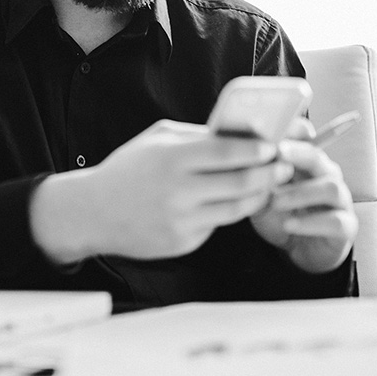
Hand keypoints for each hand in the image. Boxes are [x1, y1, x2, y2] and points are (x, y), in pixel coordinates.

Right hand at [29, 119, 294, 263]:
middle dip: (269, 172)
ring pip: (237, 208)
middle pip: (241, 182)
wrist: (92, 212)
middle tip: (284, 164)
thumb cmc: (128, 169)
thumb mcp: (156, 140)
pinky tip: (235, 201)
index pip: (227, 152)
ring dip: (259, 195)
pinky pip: (217, 225)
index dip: (258, 149)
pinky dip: (229, 212)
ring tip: (268, 183)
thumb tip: (241, 132)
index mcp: (171, 158)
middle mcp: (178, 191)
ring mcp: (181, 220)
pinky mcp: (183, 243)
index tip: (276, 143)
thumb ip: (196, 136)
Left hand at [249, 118, 357, 273]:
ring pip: (330, 187)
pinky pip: (335, 221)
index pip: (307, 139)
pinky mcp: (346, 226)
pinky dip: (310, 223)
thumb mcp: (262, 194)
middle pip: (318, 157)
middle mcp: (327, 177)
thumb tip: (238, 156)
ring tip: (275, 202)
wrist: (296, 250)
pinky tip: (289, 225)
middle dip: (296, 154)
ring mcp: (340, 201)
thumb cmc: (280, 215)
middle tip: (275, 156)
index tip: (272, 133)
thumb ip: (257, 177)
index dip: (294, 131)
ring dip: (300, 193)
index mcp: (307, 164)